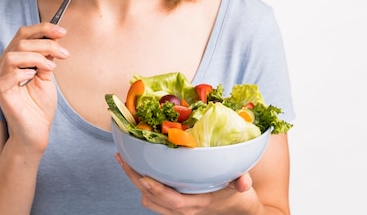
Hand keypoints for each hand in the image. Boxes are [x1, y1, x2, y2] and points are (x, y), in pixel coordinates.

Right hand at [0, 23, 69, 152]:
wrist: (36, 131)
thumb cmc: (40, 105)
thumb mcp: (47, 76)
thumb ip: (47, 58)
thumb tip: (54, 39)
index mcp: (15, 59)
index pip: (23, 35)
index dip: (42, 29)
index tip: (62, 31)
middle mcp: (4, 66)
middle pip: (20, 41)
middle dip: (46, 43)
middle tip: (63, 53)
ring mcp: (0, 78)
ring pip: (13, 54)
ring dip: (37, 57)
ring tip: (51, 67)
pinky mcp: (0, 91)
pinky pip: (9, 74)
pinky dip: (25, 72)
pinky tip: (35, 77)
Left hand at [115, 154, 256, 213]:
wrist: (239, 212)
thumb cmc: (237, 197)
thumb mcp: (242, 187)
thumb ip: (242, 183)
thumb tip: (244, 181)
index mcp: (197, 204)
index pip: (172, 201)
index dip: (156, 190)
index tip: (143, 176)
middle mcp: (183, 210)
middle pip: (151, 199)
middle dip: (134, 179)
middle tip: (123, 158)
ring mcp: (177, 210)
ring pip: (148, 200)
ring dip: (136, 183)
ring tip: (126, 160)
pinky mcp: (173, 207)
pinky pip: (152, 200)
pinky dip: (142, 186)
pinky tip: (139, 168)